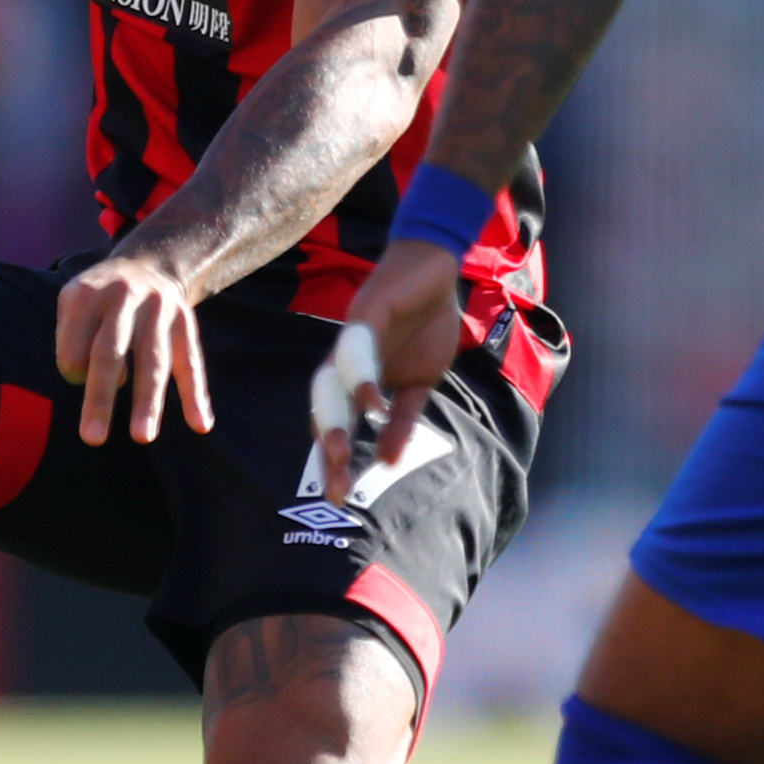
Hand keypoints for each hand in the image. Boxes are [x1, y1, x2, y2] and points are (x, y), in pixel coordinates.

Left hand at [54, 248, 212, 445]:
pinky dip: (195, 394)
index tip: (76, 376)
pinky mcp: (185, 321)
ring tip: (142, 437)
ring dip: (148, 401)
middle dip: (100, 397)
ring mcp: (159, 309)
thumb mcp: (74, 304)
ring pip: (153, 361)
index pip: (73, 345)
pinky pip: (190, 361)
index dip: (72, 369)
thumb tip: (89, 382)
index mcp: (87, 294)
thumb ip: (71, 341)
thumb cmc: (99, 299)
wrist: (147, 263)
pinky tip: (201, 424)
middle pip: (110, 353)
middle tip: (92, 439)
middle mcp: (124, 296)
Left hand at [317, 237, 465, 502]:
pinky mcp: (367, 313)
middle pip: (328, 412)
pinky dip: (362, 376)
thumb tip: (389, 460)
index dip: (336, 460)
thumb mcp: (420, 381)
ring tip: (341, 454)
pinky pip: (358, 348)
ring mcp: (353, 338)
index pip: (340, 425)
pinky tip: (370, 402)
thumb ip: (402, 418)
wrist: (436, 265)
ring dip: (335, 420)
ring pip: (332, 385)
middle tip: (335, 490)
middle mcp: (347, 364)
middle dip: (330, 452)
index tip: (341, 497)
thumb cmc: (425, 322)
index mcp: (359, 382)